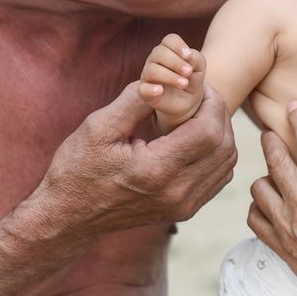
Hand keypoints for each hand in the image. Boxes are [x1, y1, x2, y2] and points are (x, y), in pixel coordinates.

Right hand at [20, 80, 235, 243]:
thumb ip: (134, 101)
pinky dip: (217, 155)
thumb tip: (164, 79)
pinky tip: (197, 138)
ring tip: (200, 115)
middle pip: (224, 147)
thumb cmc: (78, 168)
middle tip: (203, 97)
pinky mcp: (184, 211)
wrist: (70, 216)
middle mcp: (176, 192)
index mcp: (156, 170)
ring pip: (227, 164)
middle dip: (220, 115)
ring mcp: (183, 206)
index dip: (212, 104)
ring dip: (222, 134)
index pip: (208, 131)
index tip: (200, 88)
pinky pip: (217, 179)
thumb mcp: (99, 128)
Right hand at [138, 33, 205, 128]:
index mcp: (168, 50)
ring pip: (152, 70)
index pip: (169, 40)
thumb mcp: (199, 67)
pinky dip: (151, 89)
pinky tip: (160, 90)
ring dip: (170, 76)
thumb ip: (197, 58)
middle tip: (188, 72)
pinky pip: (143, 88)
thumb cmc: (191, 78)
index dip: (178, 46)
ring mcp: (148, 75)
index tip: (189, 56)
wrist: (187, 100)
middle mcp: (155, 60)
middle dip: (176, 62)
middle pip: (159, 53)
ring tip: (184, 83)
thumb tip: (188, 57)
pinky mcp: (145, 91)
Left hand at [247, 102, 296, 295]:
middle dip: (272, 141)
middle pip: (275, 159)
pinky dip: (257, 207)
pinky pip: (253, 216)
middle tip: (272, 134)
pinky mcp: (278, 244)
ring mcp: (286, 225)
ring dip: (265, 176)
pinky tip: (269, 204)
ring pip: (259, 186)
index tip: (293, 106)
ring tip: (274, 173)